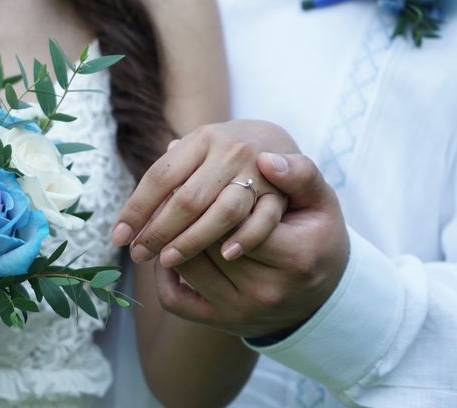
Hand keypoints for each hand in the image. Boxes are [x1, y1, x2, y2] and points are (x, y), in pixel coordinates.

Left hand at [112, 120, 298, 266]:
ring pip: (221, 211)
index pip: (160, 176)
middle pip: (187, 197)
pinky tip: (224, 256)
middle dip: (158, 230)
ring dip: (192, 239)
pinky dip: (243, 238)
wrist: (280, 145)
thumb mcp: (201, 151)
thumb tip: (137, 203)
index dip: (136, 208)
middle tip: (138, 255)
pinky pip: (262, 220)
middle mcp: (230, 151)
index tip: (118, 236)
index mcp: (202, 138)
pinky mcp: (280, 194)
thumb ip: (172, 171)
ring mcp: (257, 172)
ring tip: (167, 260)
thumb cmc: (226, 157)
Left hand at [154, 153, 348, 338]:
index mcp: (293, 256)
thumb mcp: (321, 204)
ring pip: (187, 268)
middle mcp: (265, 290)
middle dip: (181, 217)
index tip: (191, 174)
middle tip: (164, 192)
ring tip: (162, 215)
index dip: (207, 196)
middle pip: (206, 245)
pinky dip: (163, 277)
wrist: (320, 296)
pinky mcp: (221, 323)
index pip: (235, 221)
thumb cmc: (316, 238)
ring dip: (170, 240)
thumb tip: (265, 159)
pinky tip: (167, 254)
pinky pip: (176, 301)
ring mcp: (241, 310)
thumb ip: (301, 175)